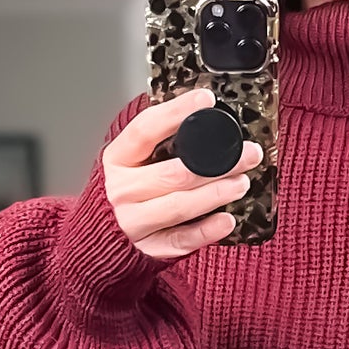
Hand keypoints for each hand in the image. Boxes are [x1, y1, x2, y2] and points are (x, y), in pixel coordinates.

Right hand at [103, 89, 262, 262]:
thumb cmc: (124, 191)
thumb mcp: (129, 161)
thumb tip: (198, 112)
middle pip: (173, 173)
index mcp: (117, 159)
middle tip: (248, 153)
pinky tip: (227, 220)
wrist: (100, 237)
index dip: (176, 113)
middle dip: (217, 162)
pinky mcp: (148, 248)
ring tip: (241, 183)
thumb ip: (155, 141)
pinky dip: (206, 231)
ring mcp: (133, 222)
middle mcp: (122, 190)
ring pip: (179, 205)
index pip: (145, 130)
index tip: (206, 99)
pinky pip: (181, 239)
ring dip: (215, 194)